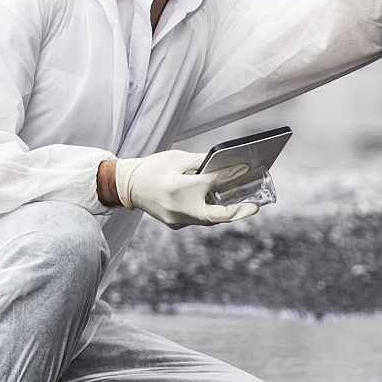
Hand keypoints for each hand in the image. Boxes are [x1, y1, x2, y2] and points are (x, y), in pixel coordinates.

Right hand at [111, 150, 258, 227]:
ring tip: (242, 203)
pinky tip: (219, 204)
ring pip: (208, 219)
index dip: (232, 175)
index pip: (212, 183)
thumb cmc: (152, 168)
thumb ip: (202, 161)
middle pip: (216, 214)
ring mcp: (177, 220)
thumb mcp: (176, 157)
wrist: (126, 186)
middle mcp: (179, 208)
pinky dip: (210, 212)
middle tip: (255, 205)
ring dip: (225, 213)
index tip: (246, 169)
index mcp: (178, 188)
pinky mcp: (175, 224)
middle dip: (238, 211)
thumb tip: (227, 163)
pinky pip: (198, 220)